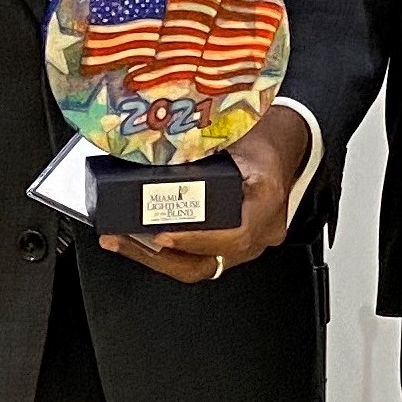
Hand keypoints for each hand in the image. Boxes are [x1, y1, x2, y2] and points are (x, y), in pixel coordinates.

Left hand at [98, 104, 303, 283]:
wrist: (280, 149)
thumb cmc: (260, 140)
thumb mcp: (234, 135)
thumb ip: (199, 148)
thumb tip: (152, 152)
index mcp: (267, 200)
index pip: (235, 235)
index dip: (196, 239)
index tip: (161, 235)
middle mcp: (262, 231)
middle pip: (210, 261)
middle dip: (160, 257)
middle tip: (124, 239)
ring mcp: (249, 245)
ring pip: (201, 266)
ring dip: (157, 258)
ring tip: (121, 241)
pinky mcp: (234, 248)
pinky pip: (201, 259)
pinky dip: (169, 253)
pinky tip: (138, 242)